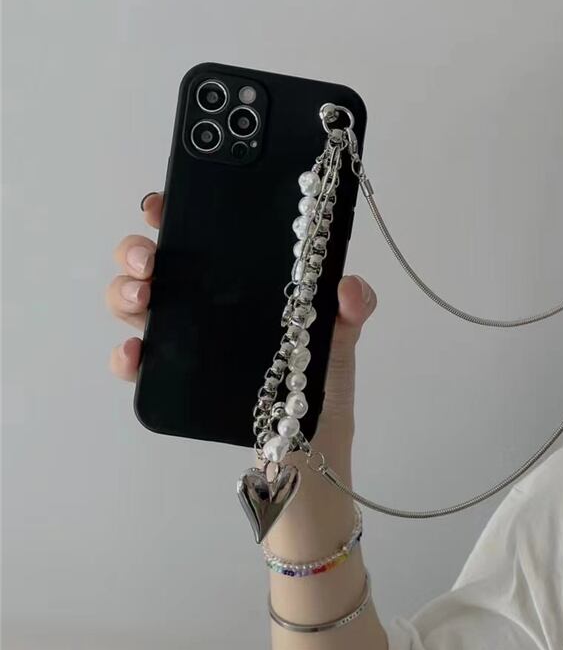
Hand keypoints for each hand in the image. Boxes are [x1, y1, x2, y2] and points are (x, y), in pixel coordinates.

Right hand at [105, 191, 377, 442]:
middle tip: (151, 259)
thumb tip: (347, 287)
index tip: (162, 207)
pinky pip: (135, 364)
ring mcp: (184, 340)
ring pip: (133, 304)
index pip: (199, 235)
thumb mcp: (341, 331)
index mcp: (239, 278)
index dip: (173, 214)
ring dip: (123, 292)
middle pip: (153, 263)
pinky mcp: (173, 380)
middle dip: (137, 250)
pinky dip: (125, 355)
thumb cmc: (320, 377)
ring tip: (143, 296)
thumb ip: (352, 304)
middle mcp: (204, 302)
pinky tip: (136, 353)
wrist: (309, 442)